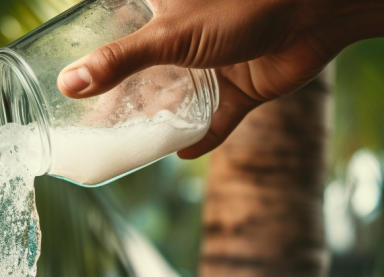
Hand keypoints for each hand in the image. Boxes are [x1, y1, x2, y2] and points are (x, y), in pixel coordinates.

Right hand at [57, 0, 343, 158]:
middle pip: (145, 74)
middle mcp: (186, 37)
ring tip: (125, 147)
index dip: (95, 58)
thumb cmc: (240, 8)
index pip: (118, 32)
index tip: (70, 84)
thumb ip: (119, 60)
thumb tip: (69, 85)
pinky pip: (216, 120)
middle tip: (93, 127)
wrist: (315, 14)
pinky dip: (200, 137)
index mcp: (163, 12)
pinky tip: (179, 154)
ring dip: (157, 122)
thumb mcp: (168, 36)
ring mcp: (215, 64)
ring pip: (178, 100)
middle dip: (123, 100)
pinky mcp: (243, 89)